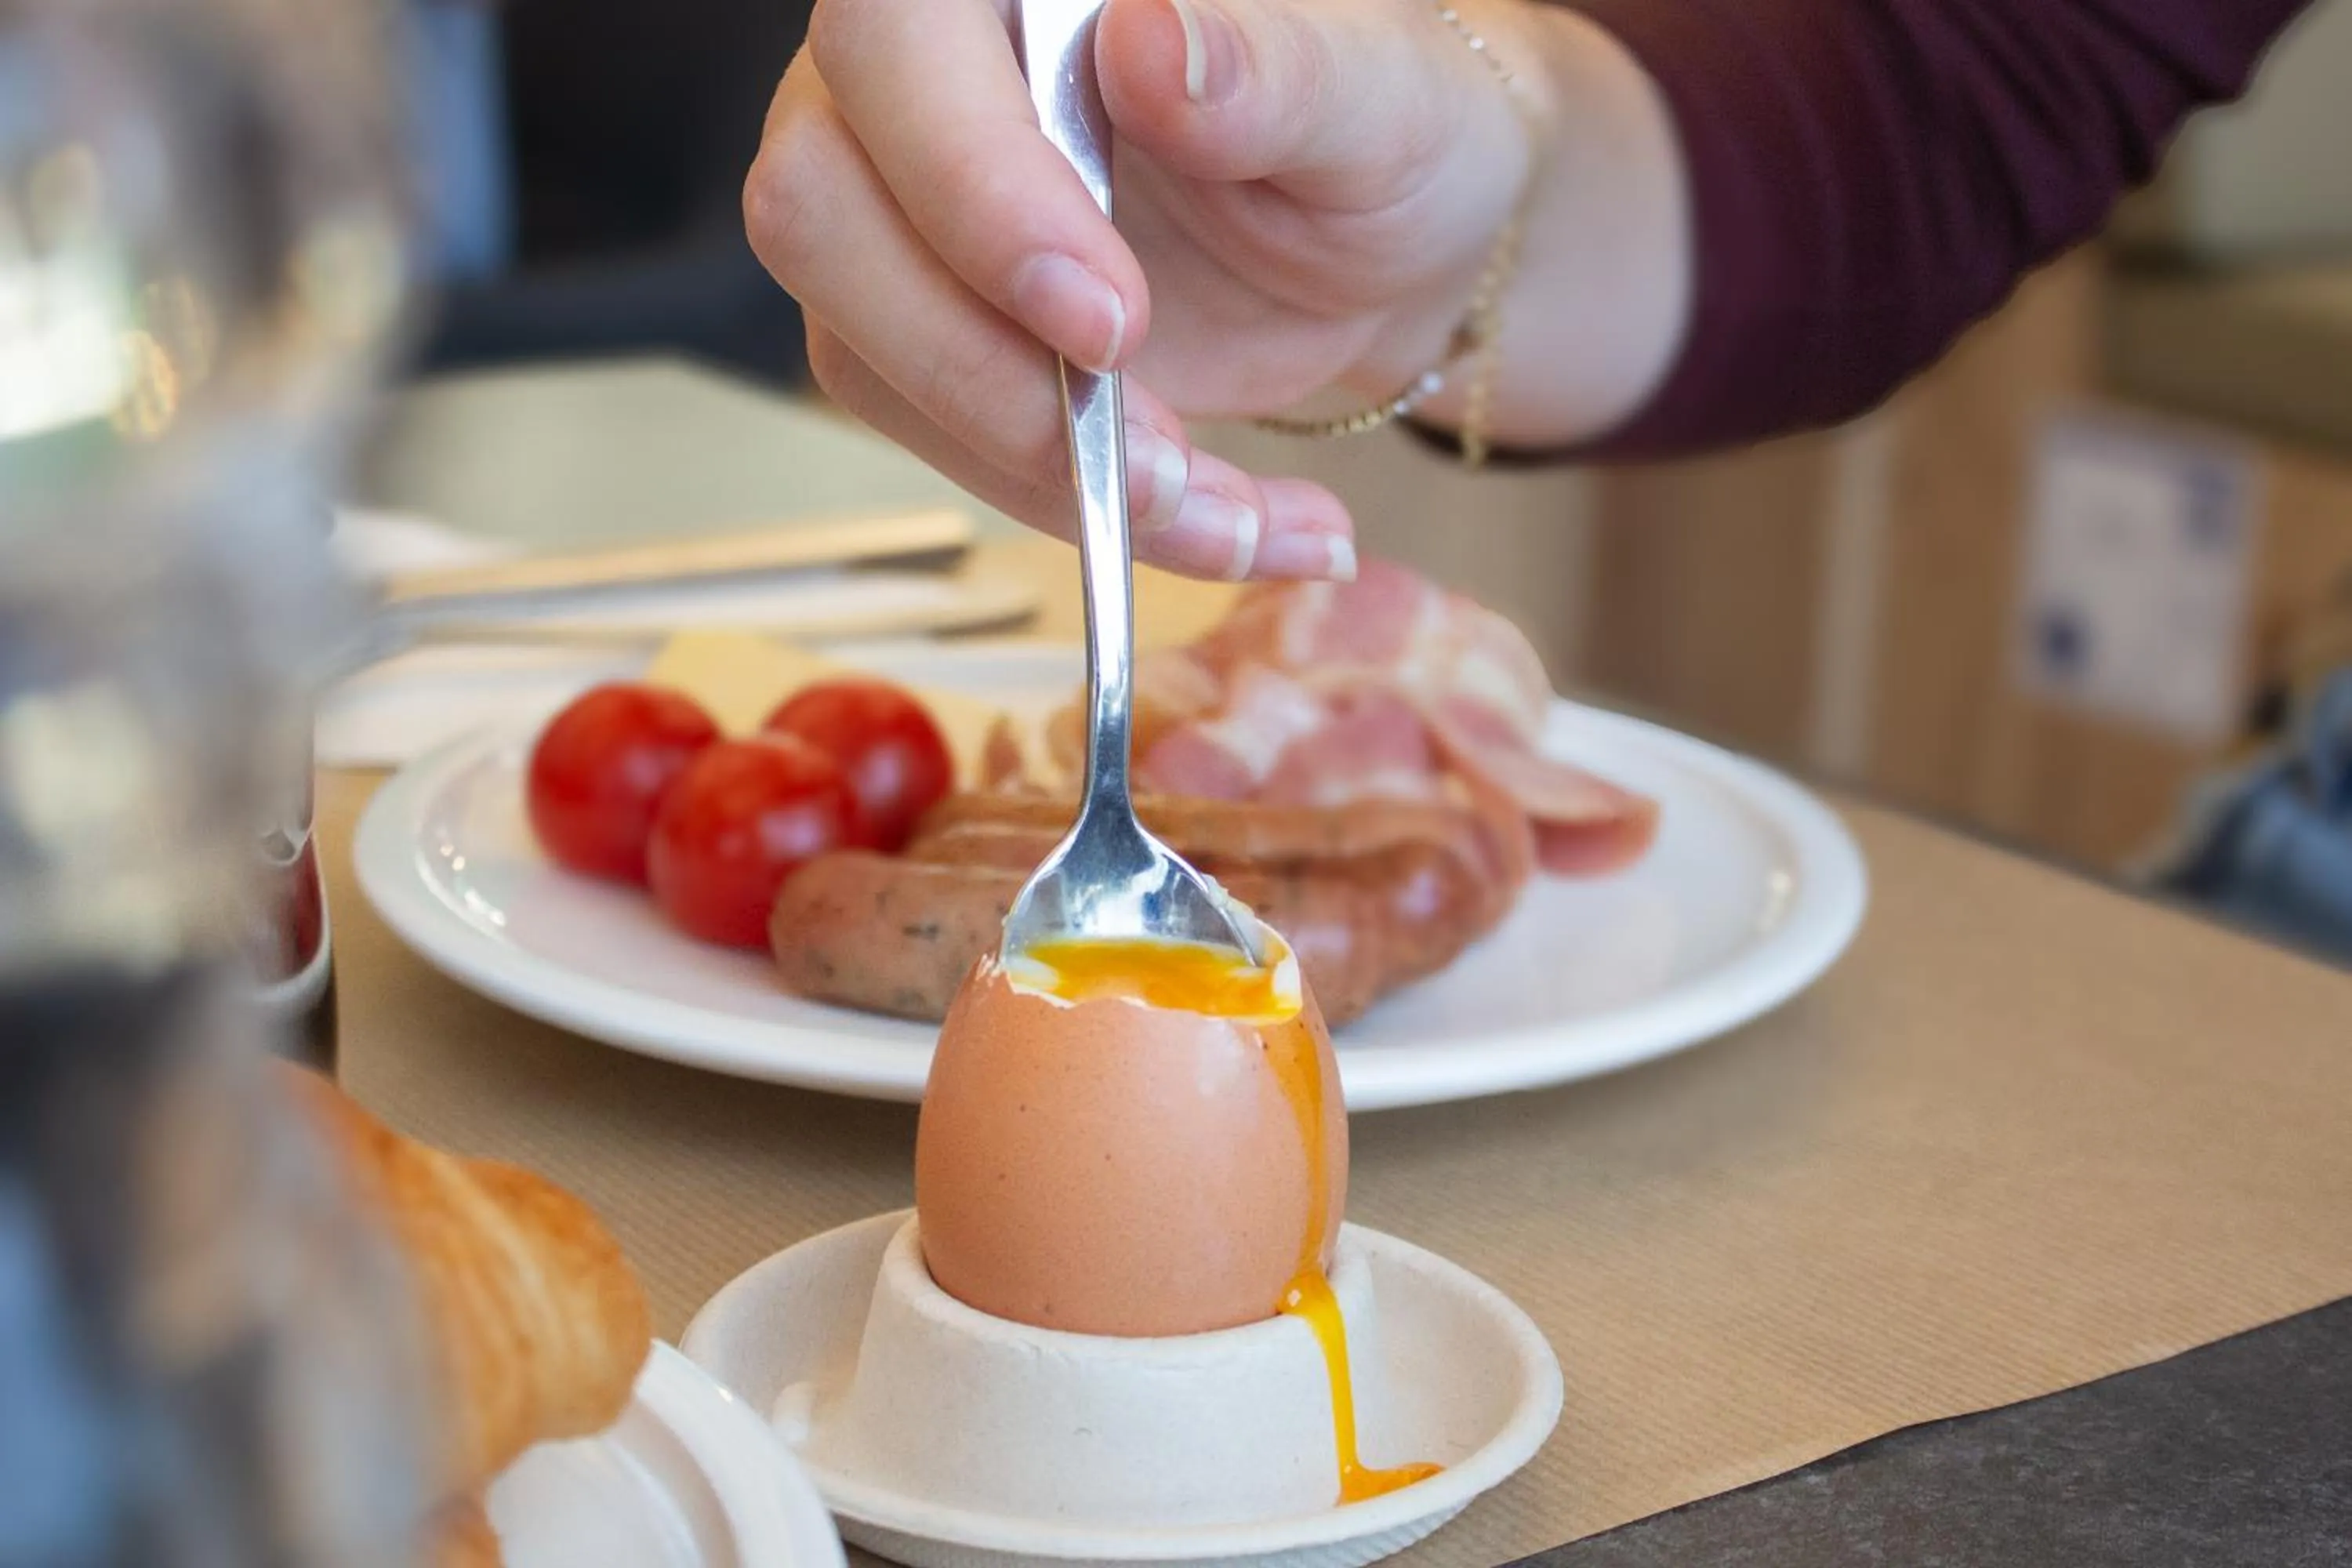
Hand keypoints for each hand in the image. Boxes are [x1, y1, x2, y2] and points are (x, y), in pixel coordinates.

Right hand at [745, 0, 1561, 580]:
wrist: (1389, 244)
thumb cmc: (1386, 130)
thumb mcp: (1377, 98)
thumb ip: (1268, 67)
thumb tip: (1146, 43)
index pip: (894, 35)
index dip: (969, 185)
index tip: (1106, 319)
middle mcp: (919, 79)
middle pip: (816, 204)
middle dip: (982, 365)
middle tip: (1155, 450)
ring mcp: (903, 211)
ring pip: (861, 350)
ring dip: (1041, 468)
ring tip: (1229, 511)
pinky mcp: (928, 337)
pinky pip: (939, 440)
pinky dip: (1079, 510)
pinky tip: (1223, 524)